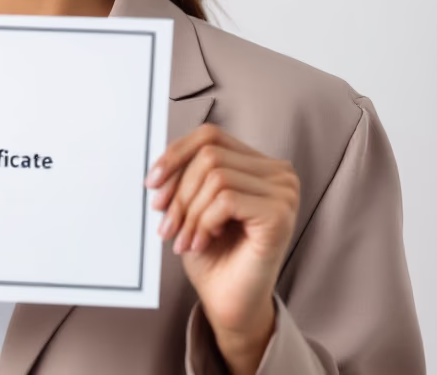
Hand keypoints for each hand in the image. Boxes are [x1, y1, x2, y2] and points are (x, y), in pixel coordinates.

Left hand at [146, 123, 299, 373]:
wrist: (229, 302)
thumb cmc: (212, 254)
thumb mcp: (191, 205)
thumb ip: (183, 176)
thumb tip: (158, 163)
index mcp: (259, 164)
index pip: (210, 136)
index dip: (175, 154)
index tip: (151, 183)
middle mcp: (279, 173)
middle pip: (209, 155)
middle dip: (179, 191)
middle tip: (166, 225)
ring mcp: (284, 192)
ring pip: (215, 176)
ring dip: (189, 212)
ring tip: (185, 240)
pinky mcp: (280, 214)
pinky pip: (225, 199)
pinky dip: (204, 221)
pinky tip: (203, 242)